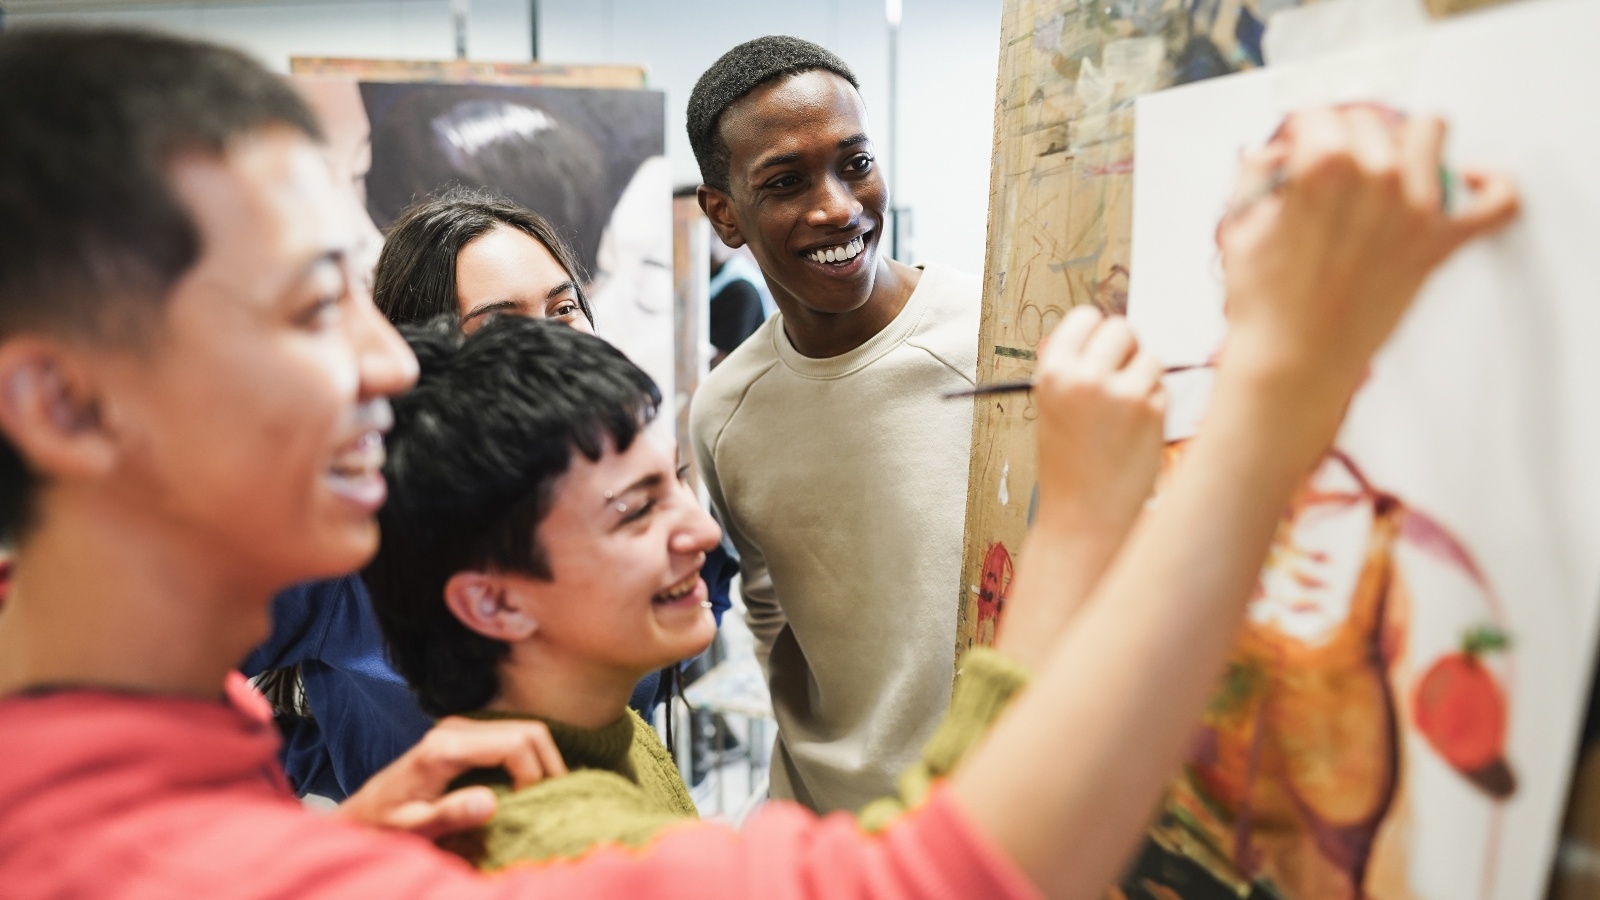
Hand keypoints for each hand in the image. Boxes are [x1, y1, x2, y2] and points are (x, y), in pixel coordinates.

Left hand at [335, 716, 566, 839]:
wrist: (362, 813)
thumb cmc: (386, 825)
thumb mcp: (414, 828)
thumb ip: (450, 815)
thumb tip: (491, 802)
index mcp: (444, 748)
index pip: (514, 744)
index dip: (534, 774)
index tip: (528, 806)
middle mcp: (455, 729)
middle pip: (528, 731)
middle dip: (549, 766)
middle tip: (550, 802)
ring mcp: (461, 727)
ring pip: (526, 731)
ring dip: (542, 762)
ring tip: (542, 798)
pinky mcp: (466, 734)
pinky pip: (513, 737)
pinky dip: (530, 760)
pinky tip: (527, 787)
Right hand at [1031, 306, 1165, 541]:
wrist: (1084, 516)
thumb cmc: (1067, 465)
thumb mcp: (1051, 410)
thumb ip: (1069, 368)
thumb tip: (1091, 327)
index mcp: (1052, 372)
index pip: (1086, 318)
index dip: (1097, 333)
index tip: (1101, 350)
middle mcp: (1085, 376)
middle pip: (1122, 328)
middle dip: (1126, 349)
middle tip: (1120, 377)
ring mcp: (1121, 392)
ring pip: (1150, 357)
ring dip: (1144, 378)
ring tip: (1126, 413)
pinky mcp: (1153, 411)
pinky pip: (1163, 387)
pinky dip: (1156, 404)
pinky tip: (1137, 432)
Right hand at [1218, 106, 1517, 398]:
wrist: (1292, 360)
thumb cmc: (1265, 304)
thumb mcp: (1239, 226)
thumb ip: (1255, 173)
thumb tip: (1275, 153)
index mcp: (1323, 168)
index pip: (1319, 114)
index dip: (1300, 133)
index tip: (1296, 149)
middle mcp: (1377, 178)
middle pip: (1370, 120)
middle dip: (1346, 137)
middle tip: (1329, 169)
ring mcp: (1416, 209)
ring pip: (1429, 130)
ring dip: (1405, 142)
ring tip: (1384, 167)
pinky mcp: (1439, 242)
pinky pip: (1495, 201)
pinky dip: (1489, 185)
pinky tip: (1467, 181)